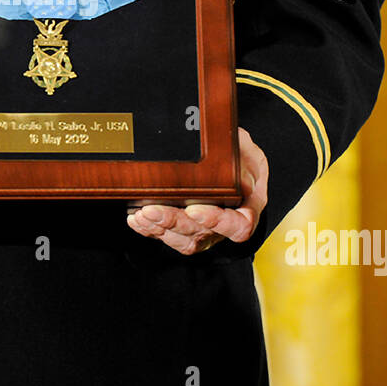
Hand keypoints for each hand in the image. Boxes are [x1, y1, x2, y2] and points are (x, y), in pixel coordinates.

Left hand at [126, 127, 268, 255]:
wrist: (228, 156)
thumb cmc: (237, 150)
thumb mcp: (242, 145)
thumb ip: (237, 154)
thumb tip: (227, 161)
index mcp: (249, 204)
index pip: (240, 226)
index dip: (217, 222)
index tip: (195, 210)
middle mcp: (228, 223)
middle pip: (204, 234)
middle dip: (174, 222)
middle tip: (153, 210)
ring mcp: (207, 230)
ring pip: (184, 240)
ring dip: (160, 228)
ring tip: (142, 214)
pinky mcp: (188, 231)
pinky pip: (170, 237)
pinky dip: (151, 229)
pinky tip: (137, 218)